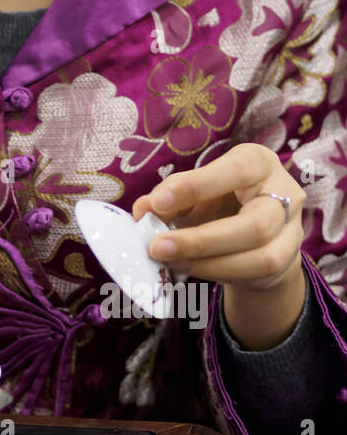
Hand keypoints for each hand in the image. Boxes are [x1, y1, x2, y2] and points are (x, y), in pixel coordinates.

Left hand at [132, 144, 306, 346]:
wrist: (253, 233)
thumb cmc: (219, 202)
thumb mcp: (194, 193)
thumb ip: (170, 197)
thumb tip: (143, 209)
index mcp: (258, 162)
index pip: (236, 170)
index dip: (197, 186)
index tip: (158, 202)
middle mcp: (283, 192)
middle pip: (255, 224)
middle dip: (201, 240)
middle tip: (156, 247)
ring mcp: (291, 228)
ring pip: (259, 255)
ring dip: (207, 261)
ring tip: (169, 260)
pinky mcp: (287, 259)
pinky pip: (256, 272)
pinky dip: (217, 272)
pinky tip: (188, 267)